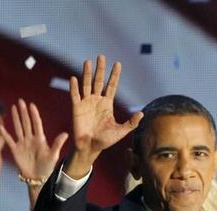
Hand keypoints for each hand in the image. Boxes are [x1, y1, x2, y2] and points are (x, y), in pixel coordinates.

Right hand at [0, 98, 67, 181]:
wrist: (37, 178)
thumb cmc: (47, 167)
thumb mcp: (53, 155)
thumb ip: (58, 144)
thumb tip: (66, 134)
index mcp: (40, 139)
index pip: (36, 124)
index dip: (34, 115)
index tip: (32, 105)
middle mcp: (30, 139)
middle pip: (26, 123)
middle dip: (23, 112)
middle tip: (21, 101)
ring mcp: (22, 143)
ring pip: (18, 128)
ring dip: (16, 118)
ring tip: (14, 107)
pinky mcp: (15, 150)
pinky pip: (9, 140)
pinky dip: (4, 133)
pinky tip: (0, 125)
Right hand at [66, 54, 142, 175]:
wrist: (90, 147)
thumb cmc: (105, 140)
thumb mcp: (120, 131)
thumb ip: (131, 123)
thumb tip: (142, 114)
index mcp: (107, 104)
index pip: (111, 86)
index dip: (114, 75)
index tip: (118, 63)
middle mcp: (96, 100)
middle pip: (98, 81)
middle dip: (100, 69)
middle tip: (102, 56)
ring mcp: (86, 102)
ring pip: (86, 84)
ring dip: (87, 73)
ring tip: (88, 61)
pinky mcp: (77, 108)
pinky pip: (75, 95)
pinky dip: (74, 87)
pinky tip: (74, 78)